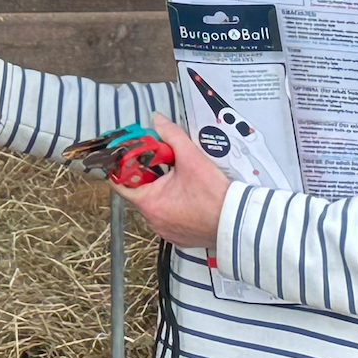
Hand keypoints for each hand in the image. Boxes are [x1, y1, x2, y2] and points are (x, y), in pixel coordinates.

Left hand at [116, 113, 231, 249]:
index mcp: (149, 202)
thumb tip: (157, 120)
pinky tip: (186, 198)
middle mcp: (152, 220)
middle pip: (140, 193)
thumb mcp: (191, 158)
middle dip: (148, 178)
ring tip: (178, 181)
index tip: (128, 159)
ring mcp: (164, 231)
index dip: (122, 169)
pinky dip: (173, 208)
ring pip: (155, 207)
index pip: (121, 184)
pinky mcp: (177, 237)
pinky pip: (167, 219)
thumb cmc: (213, 194)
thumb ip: (171, 135)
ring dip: (162, 194)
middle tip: (161, 164)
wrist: (235, 221)